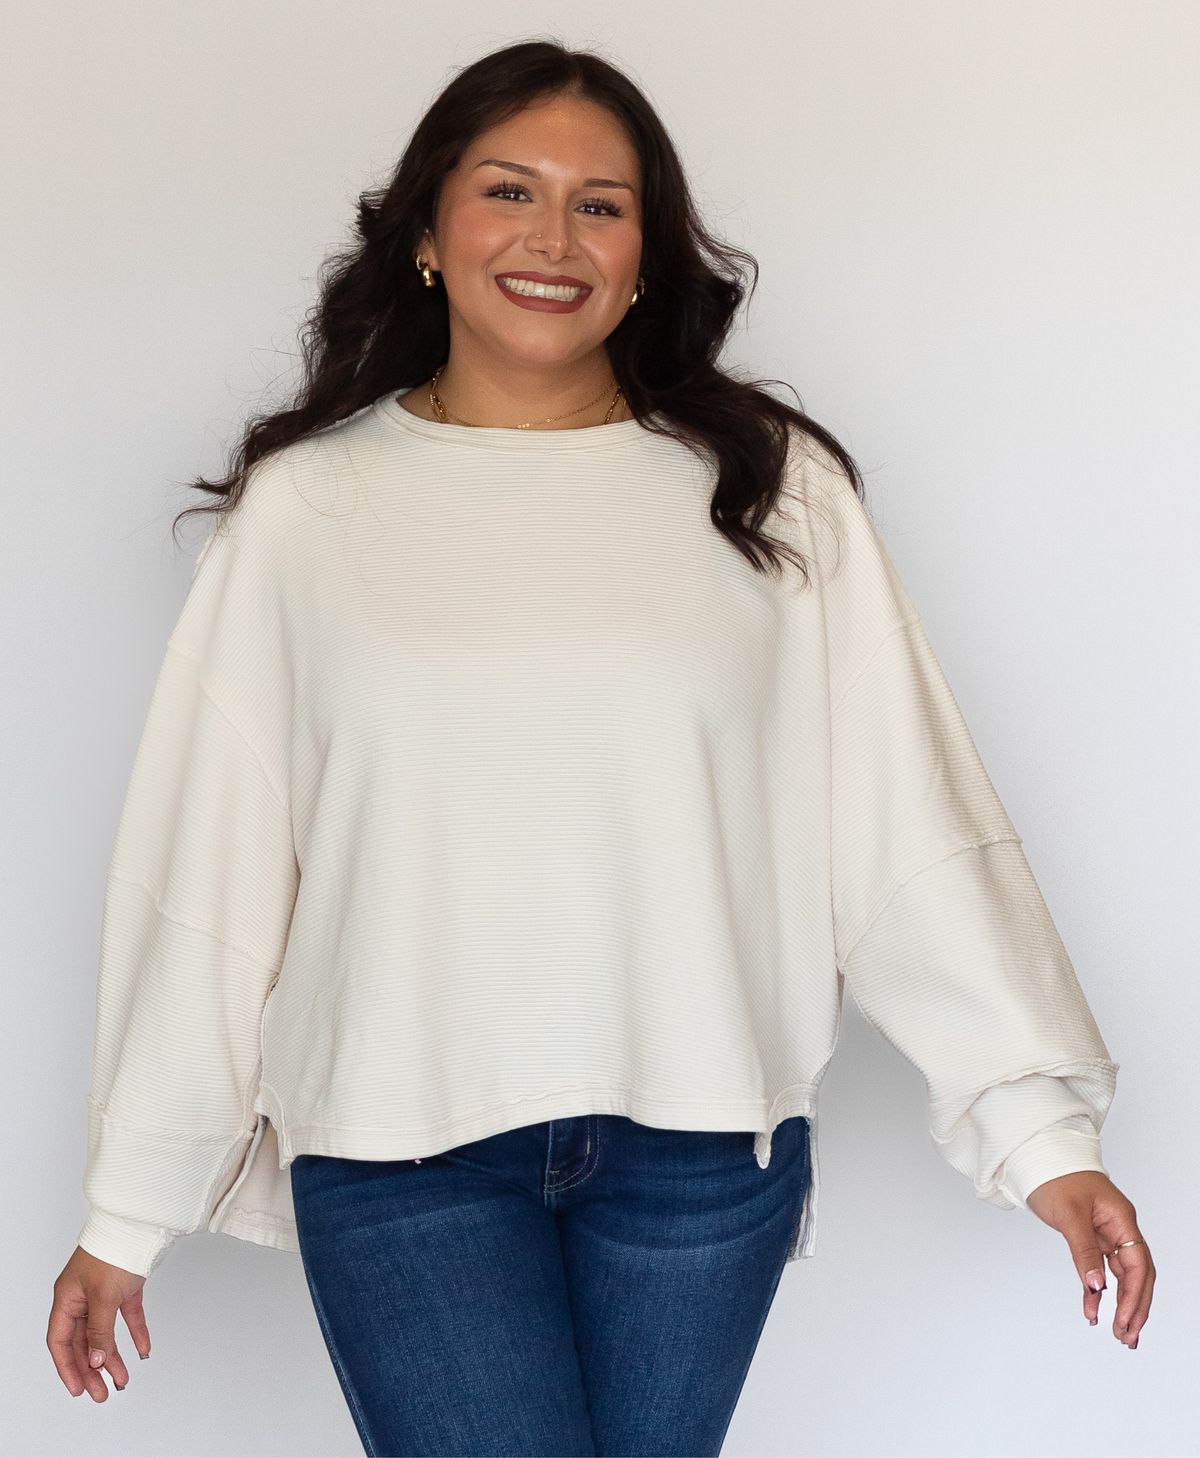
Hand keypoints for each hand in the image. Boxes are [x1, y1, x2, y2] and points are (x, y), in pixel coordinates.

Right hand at [47, 1246, 149, 1399]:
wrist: (141, 1223)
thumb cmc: (112, 1250)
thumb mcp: (103, 1296)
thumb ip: (99, 1331)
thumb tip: (94, 1361)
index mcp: (67, 1298)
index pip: (61, 1341)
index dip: (67, 1367)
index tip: (78, 1389)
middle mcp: (82, 1296)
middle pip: (83, 1341)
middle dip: (92, 1369)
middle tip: (104, 1393)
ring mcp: (104, 1292)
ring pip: (105, 1333)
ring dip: (113, 1357)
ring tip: (123, 1379)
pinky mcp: (125, 1287)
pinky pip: (128, 1317)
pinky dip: (135, 1333)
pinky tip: (143, 1350)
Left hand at [1025, 1171, 1153, 1347]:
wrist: (1036, 1155)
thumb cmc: (1055, 1175)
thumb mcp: (1069, 1214)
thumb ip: (1084, 1251)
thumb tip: (1097, 1288)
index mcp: (1121, 1219)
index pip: (1138, 1264)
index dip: (1135, 1295)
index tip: (1124, 1321)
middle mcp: (1119, 1227)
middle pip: (1137, 1274)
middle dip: (1135, 1307)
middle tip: (1127, 1337)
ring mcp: (1106, 1232)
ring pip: (1121, 1275)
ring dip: (1120, 1303)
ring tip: (1117, 1333)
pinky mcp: (1091, 1236)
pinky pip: (1100, 1268)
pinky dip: (1097, 1289)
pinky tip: (1092, 1309)